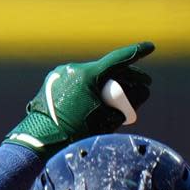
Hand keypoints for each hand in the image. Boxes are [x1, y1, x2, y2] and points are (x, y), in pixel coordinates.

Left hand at [5, 41, 155, 158]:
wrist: (39, 143)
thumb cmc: (74, 134)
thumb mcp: (108, 119)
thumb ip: (130, 103)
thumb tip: (143, 90)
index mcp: (87, 75)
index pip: (118, 59)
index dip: (137, 52)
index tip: (150, 46)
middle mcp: (73, 69)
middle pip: (106, 69)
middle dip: (126, 77)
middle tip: (142, 84)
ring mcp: (60, 74)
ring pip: (91, 75)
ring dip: (107, 83)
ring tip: (120, 96)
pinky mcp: (52, 81)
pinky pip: (77, 80)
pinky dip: (90, 87)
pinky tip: (98, 98)